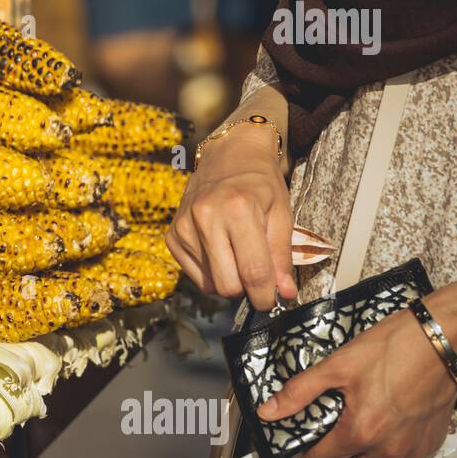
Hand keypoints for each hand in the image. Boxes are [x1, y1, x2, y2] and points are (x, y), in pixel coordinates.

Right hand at [167, 125, 295, 310]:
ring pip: (210, 284)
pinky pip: (194, 276)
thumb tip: (284, 294)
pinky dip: (212, 273)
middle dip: (246, 290)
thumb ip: (282, 256)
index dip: (266, 295)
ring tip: (238, 256)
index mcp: (238, 209)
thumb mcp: (281, 214)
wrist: (228, 156)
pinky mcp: (172, 235)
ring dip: (229, 279)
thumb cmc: (259, 183)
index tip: (273, 301)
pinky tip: (220, 251)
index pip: (253, 271)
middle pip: (227, 285)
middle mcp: (206, 217)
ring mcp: (184, 226)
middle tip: (257, 278)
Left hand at [257, 306, 456, 457]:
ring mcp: (413, 452)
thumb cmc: (389, 349)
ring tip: (356, 444)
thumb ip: (299, 392)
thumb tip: (265, 413)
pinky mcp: (432, 445)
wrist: (442, 339)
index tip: (310, 435)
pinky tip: (384, 435)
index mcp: (361, 433)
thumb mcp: (337, 365)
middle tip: (333, 437)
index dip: (310, 450)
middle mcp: (388, 452)